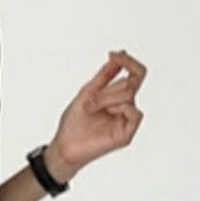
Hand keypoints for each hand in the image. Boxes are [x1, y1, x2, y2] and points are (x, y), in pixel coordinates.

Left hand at [45, 49, 146, 180]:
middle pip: (129, 84)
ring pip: (129, 96)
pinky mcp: (127, 133)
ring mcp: (126, 120)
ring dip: (106, 99)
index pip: (135, 74)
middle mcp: (124, 107)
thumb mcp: (86, 93)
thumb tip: (119, 54)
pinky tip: (107, 114)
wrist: (63, 146)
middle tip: (88, 102)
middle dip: (105, 90)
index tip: (114, 54)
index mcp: (116, 97)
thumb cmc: (73, 123)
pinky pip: (135, 113)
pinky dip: (121, 109)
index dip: (128, 62)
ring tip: (90, 110)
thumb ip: (104, 75)